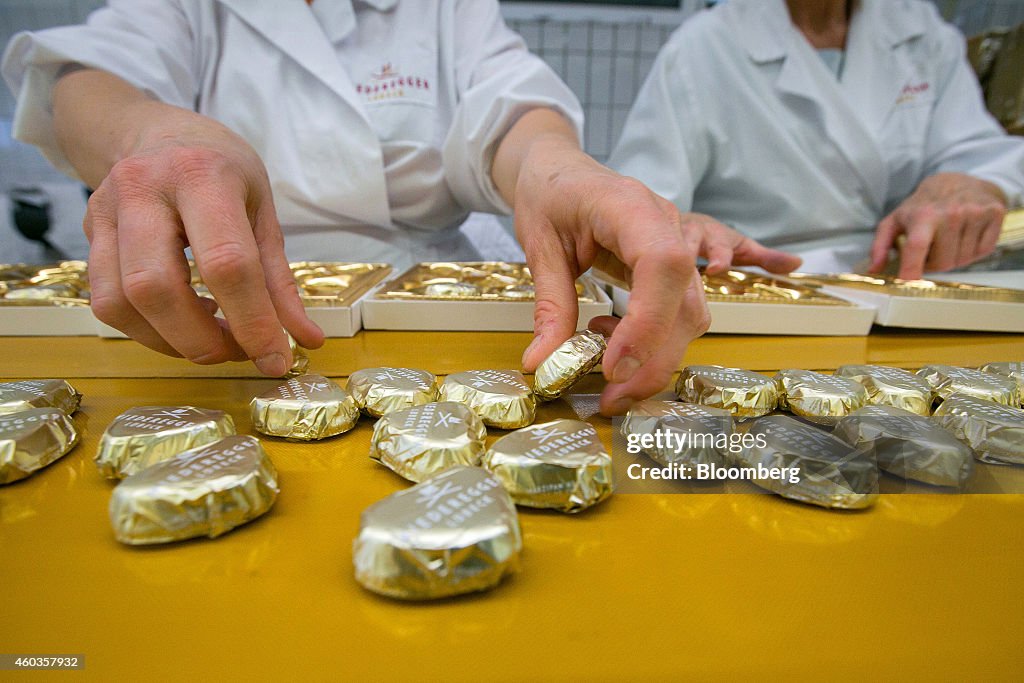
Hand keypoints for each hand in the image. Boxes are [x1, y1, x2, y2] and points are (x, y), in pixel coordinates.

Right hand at [57, 72, 322, 374]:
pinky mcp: (87, 234)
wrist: (159, 132)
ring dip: (171, 341)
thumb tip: (306, 341)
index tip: (275, 358)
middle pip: (155, 287)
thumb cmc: (221, 170)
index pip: (226, 263)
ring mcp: (106, 210)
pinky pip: (105, 302)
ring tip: (211, 339)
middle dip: (200, 339)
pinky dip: (146, 330)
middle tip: (236, 351)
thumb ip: (280, 281)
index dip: (251, 321)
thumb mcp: (263, 211)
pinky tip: (180, 323)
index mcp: (202, 175)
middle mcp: (144, 189)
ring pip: (120, 302)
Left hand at [492, 111, 800, 414]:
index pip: (662, 265)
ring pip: (691, 314)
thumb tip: (542, 365)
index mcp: (630, 207)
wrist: (560, 170)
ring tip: (604, 368)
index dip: (647, 323)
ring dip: (656, 356)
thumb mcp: (539, 245)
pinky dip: (656, 339)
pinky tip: (613, 338)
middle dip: (653, 360)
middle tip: (611, 400)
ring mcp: (679, 244)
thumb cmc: (549, 195)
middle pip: (685, 302)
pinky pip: (683, 310)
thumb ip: (548, 305)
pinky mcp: (675, 265)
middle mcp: (667, 224)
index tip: (613, 366)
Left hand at [869, 173, 1005, 278]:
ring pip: (963, 260)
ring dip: (953, 257)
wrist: (957, 181)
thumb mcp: (896, 221)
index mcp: (923, 215)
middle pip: (943, 262)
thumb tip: (873, 271)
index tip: (908, 285)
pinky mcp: (995, 214)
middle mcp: (951, 213)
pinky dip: (972, 251)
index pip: (917, 247)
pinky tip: (964, 236)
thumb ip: (880, 246)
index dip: (912, 269)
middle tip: (931, 248)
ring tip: (946, 240)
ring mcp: (976, 213)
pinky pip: (983, 251)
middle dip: (934, 263)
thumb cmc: (922, 207)